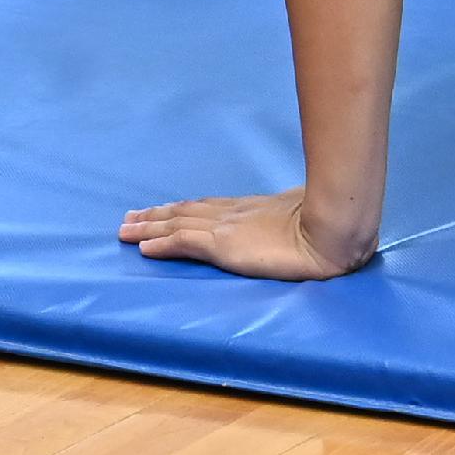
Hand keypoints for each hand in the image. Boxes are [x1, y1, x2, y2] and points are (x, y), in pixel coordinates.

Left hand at [118, 188, 372, 280]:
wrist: (330, 232)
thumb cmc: (327, 223)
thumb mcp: (305, 213)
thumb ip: (292, 215)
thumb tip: (297, 216)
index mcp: (253, 207)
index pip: (207, 207)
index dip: (182, 208)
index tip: (161, 210)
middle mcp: (234, 214)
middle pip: (185, 211)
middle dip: (156, 215)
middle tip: (128, 217)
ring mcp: (226, 228)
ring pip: (177, 223)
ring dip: (149, 227)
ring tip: (124, 230)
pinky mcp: (222, 245)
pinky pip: (183, 241)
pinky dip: (161, 243)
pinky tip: (143, 248)